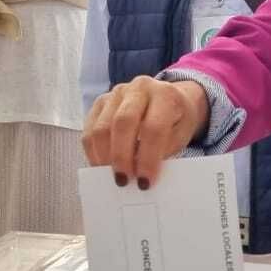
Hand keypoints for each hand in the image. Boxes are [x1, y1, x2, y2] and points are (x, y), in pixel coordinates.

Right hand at [83, 75, 209, 186]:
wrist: (171, 98)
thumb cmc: (177, 120)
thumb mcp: (180, 135)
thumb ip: (162, 152)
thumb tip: (139, 177)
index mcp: (165, 94)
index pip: (153, 128)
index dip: (147, 158)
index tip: (145, 182)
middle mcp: (140, 88)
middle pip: (123, 122)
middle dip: (121, 157)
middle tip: (123, 181)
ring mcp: (118, 92)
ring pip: (102, 126)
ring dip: (104, 157)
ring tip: (112, 177)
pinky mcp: (101, 101)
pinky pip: (90, 128)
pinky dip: (93, 151)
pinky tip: (102, 166)